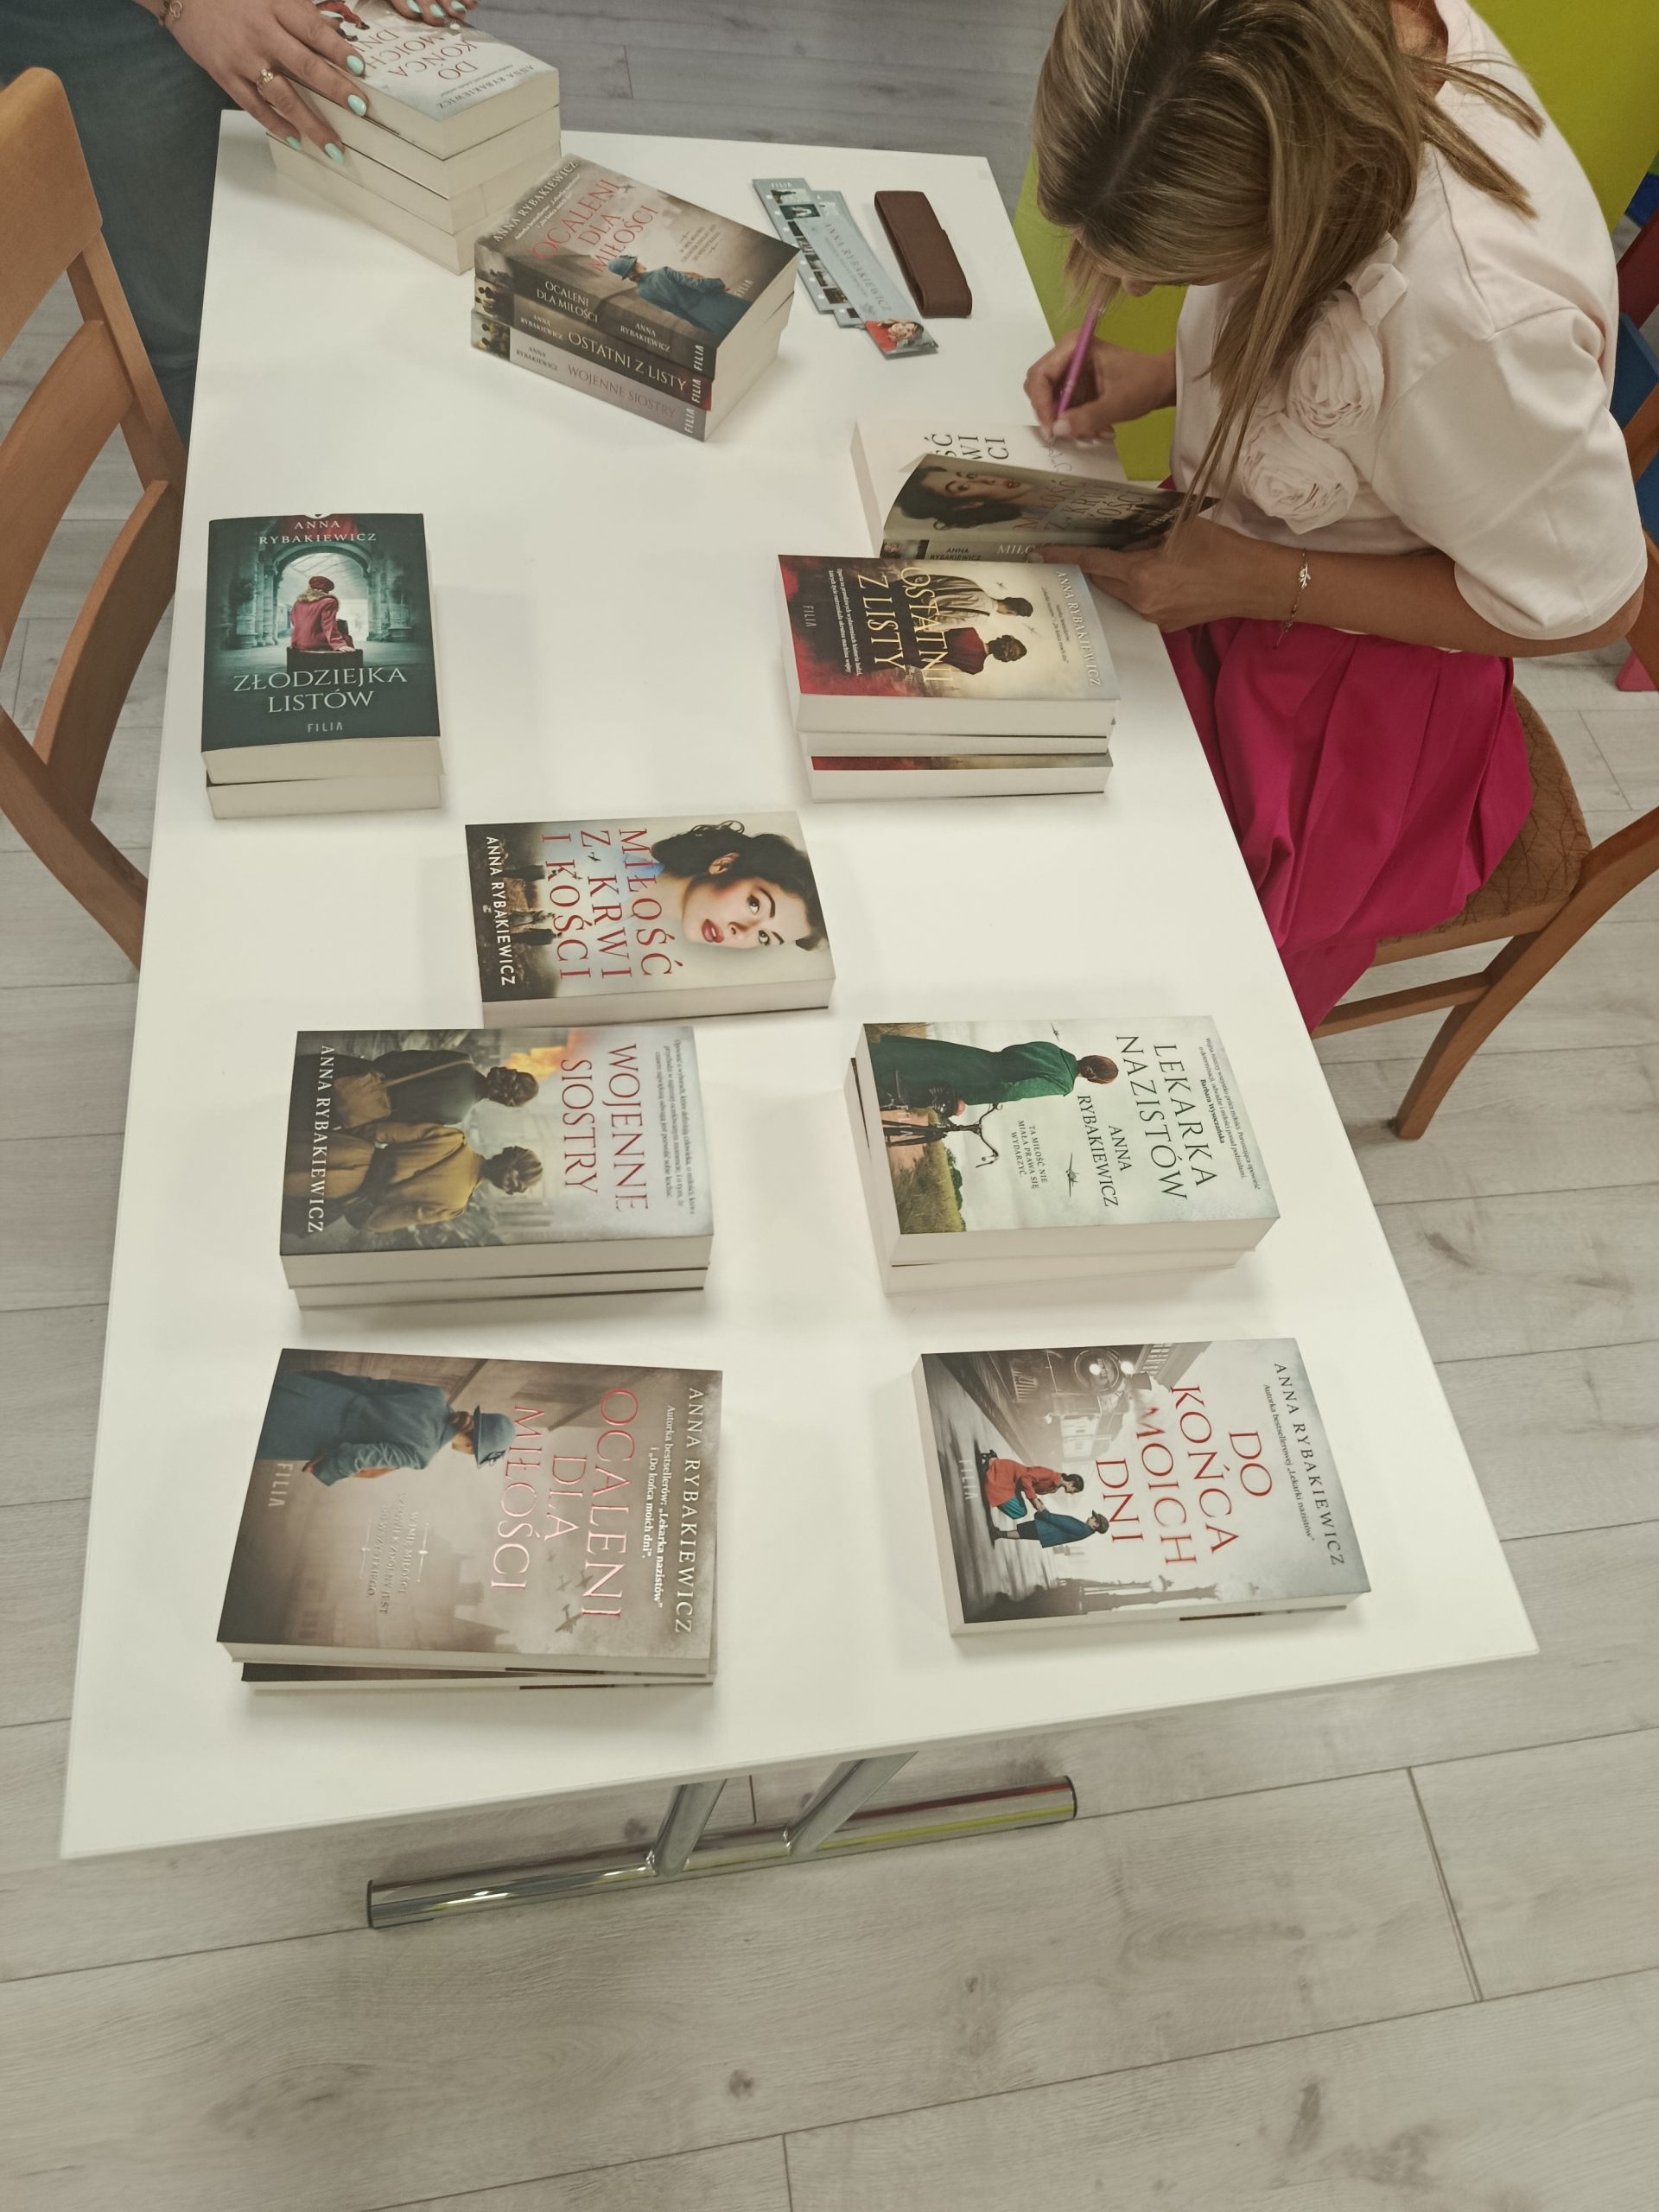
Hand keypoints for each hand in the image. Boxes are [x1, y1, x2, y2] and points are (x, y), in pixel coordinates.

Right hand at [162, 0, 476, 155]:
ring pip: (283, 95)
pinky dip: (276, 125)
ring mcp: (243, 58)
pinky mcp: (225, 75)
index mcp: (275, 7)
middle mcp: (262, 33)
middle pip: (305, 65)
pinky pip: (254, 106)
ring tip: (333, 146)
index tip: (361, 69)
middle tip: (360, 110)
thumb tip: (336, 33)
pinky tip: (296, 140)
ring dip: (310, 123)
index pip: (314, 30)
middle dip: (335, 89)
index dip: (339, 50)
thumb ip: (301, 13)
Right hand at [1024, 335, 1177, 442]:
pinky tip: (1096, 427)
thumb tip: (1057, 429)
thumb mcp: (1117, 404)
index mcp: (1074, 346)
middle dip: (1051, 414)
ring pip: (1049, 401)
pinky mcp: (1074, 383)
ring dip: (1066, 421)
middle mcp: (1065, 354)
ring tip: (1094, 431)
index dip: (1041, 404)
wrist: (1162, 382)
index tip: (1052, 430)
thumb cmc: (1143, 384)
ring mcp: (1068, 369)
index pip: (1040, 375)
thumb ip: (1087, 417)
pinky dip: (1075, 421)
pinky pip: (1062, 406)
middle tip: (1067, 434)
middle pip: (1039, 387)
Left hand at [1039, 523, 1300, 632]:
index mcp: (1142, 575)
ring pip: (1124, 592)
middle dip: (1101, 563)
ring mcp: (1154, 616)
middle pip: (1105, 580)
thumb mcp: (1181, 527)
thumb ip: (1147, 532)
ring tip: (1145, 557)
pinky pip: (1143, 603)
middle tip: (1098, 545)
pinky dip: (1143, 587)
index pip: (1093, 563)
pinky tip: (1163, 574)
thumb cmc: (1223, 550)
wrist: (1255, 582)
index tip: (1042, 552)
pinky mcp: (1167, 624)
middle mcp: (1142, 601)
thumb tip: (1126, 536)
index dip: (1066, 556)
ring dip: (1124, 575)